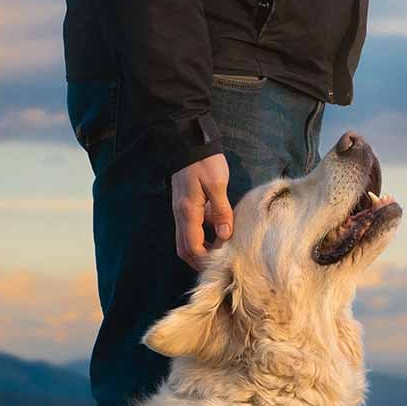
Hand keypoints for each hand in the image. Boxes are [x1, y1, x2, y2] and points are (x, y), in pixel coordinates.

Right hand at [171, 153, 232, 270]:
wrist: (189, 142)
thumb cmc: (204, 161)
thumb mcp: (217, 183)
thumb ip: (221, 210)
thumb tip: (225, 234)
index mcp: (188, 212)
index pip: (193, 247)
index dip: (206, 259)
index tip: (222, 260)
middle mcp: (181, 216)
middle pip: (185, 250)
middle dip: (200, 261)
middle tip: (220, 263)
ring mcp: (182, 212)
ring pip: (186, 242)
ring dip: (200, 251)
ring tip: (220, 252)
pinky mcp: (186, 207)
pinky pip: (191, 230)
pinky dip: (202, 238)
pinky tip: (218, 234)